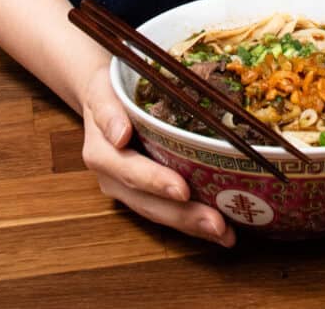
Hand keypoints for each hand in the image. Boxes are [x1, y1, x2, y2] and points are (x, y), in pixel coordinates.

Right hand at [81, 64, 236, 246]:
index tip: (182, 190)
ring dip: (192, 225)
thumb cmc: (106, 90)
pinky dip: (192, 221)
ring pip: (159, 213)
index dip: (155, 182)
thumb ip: (108, 111)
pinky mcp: (143, 193)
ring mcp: (128, 190)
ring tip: (225, 233)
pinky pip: (166, 210)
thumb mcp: (102, 90)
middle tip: (217, 223)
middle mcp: (113, 179)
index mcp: (101, 154)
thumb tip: (120, 134)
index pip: (130, 171)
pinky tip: (221, 228)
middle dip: (184, 215)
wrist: (100, 98)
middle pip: (148, 202)